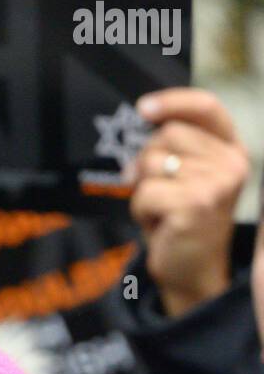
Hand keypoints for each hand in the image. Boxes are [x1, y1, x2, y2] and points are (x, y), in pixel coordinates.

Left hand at [128, 88, 249, 318]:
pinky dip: (140, 210)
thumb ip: (175, 147)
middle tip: (155, 189)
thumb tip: (146, 117)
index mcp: (232, 151)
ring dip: (144, 189)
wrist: (192, 273)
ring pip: (152, 163)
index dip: (174, 101)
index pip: (207, 107)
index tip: (144, 108)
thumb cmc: (184, 223)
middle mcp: (231, 164)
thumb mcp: (187, 177)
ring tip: (163, 210)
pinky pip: (144, 192)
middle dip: (149, 160)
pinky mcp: (194, 205)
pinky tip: (160, 224)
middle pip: (168, 134)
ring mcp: (215, 185)